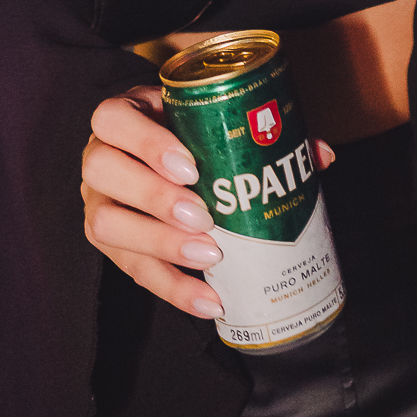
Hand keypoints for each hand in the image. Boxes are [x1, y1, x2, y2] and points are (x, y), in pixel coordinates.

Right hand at [81, 85, 334, 318]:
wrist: (148, 155)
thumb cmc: (185, 131)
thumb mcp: (207, 118)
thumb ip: (260, 130)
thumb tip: (321, 155)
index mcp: (121, 115)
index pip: (114, 119)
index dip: (148, 143)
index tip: (192, 167)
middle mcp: (97, 157)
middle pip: (105, 173)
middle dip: (156, 198)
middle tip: (205, 217)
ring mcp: (95, 201)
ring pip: (106, 225)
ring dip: (160, 244)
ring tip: (211, 257)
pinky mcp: (107, 243)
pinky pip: (131, 270)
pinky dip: (172, 288)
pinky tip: (207, 301)